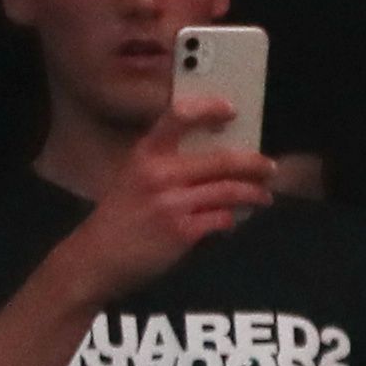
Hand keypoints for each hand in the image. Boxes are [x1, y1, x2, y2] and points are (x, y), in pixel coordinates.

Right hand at [64, 99, 278, 305]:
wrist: (96, 257)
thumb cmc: (119, 217)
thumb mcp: (134, 178)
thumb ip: (166, 166)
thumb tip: (213, 161)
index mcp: (145, 154)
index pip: (177, 117)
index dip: (208, 109)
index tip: (230, 109)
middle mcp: (159, 173)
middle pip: (220, 160)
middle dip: (252, 164)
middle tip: (268, 167)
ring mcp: (172, 203)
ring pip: (229, 191)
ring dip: (253, 194)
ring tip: (263, 196)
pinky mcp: (182, 231)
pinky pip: (222, 219)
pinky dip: (233, 219)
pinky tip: (235, 220)